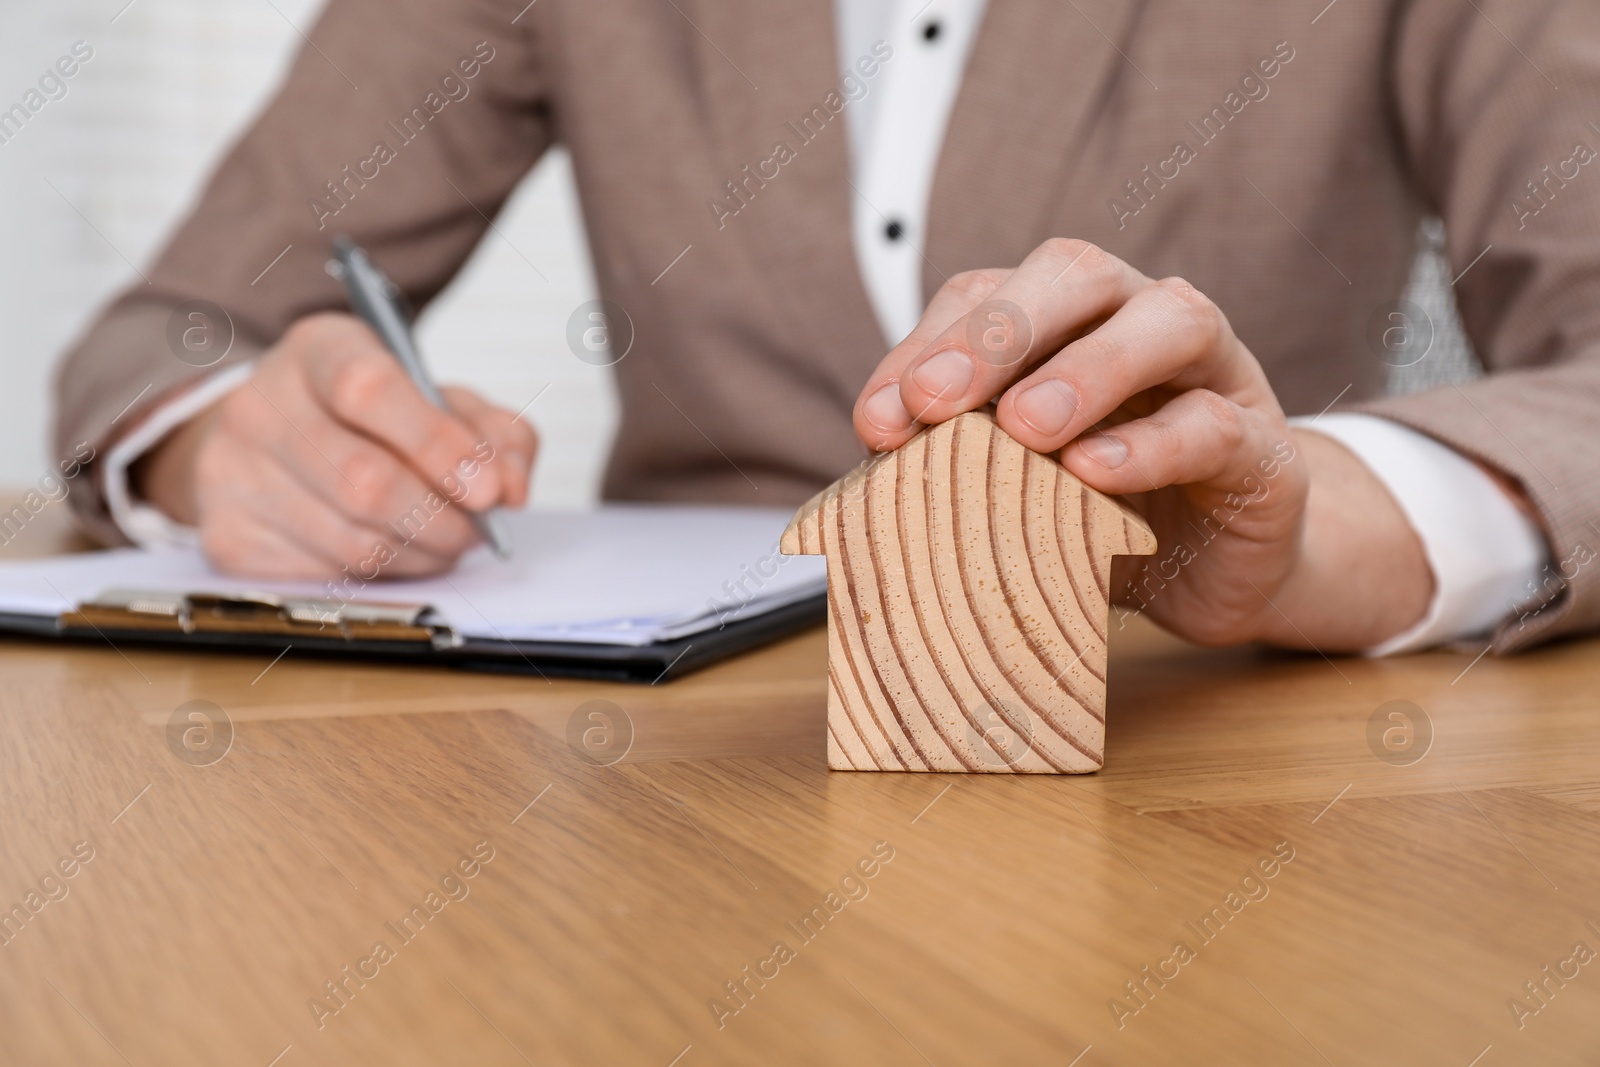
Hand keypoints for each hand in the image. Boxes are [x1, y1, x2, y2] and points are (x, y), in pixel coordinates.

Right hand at [135, 313, 536, 579]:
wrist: (271, 440)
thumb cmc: (370, 419)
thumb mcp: (439, 400)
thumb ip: (495, 433)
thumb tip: (511, 488)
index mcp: (318, 349)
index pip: (368, 389)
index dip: (436, 444)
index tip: (488, 488)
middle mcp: (259, 406)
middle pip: (363, 481)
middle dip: (442, 518)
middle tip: (479, 528)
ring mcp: (233, 474)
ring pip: (353, 542)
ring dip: (421, 554)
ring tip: (445, 539)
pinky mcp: (228, 538)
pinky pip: (328, 577)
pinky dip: (382, 576)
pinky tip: (396, 550)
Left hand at [851, 239, 1432, 650]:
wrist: (1224, 573)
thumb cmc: (1105, 517)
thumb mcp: (1016, 489)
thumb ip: (958, 467)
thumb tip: (866, 482)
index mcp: (1068, 323)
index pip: (987, 297)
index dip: (926, 347)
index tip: (875, 424)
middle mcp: (1140, 323)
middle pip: (1077, 274)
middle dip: (997, 329)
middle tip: (935, 402)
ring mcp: (1215, 375)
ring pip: (1167, 321)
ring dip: (1086, 368)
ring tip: (1024, 428)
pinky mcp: (1264, 448)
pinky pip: (1213, 425)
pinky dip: (1151, 444)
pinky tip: (1094, 473)